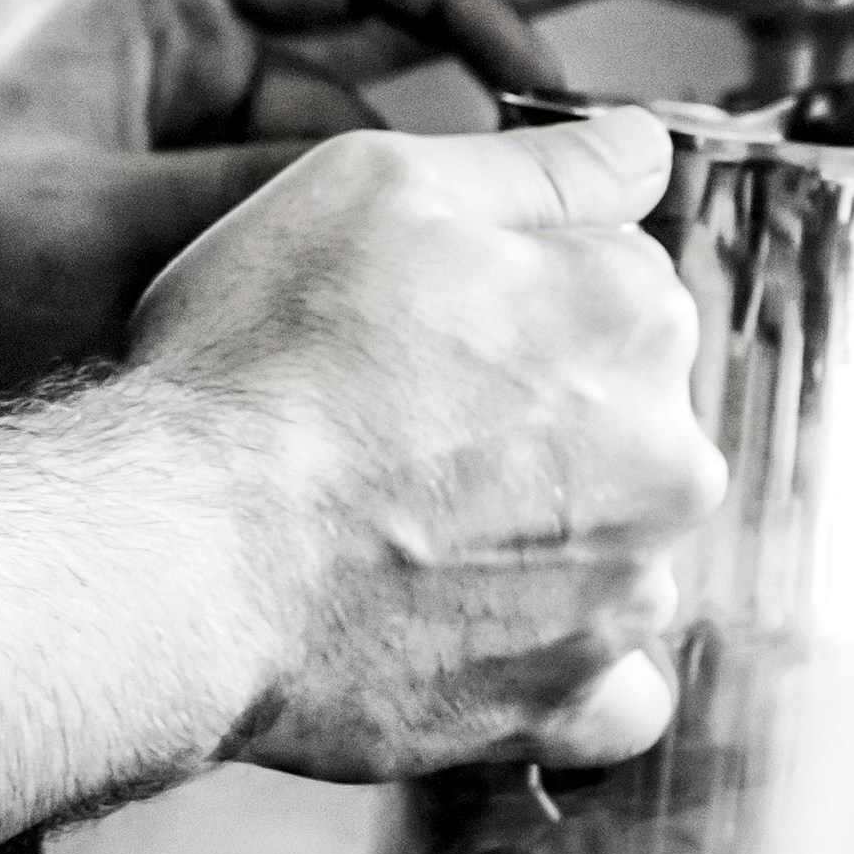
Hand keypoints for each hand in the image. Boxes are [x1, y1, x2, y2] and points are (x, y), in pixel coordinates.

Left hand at [0, 0, 565, 384]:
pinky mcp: (221, 233)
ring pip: (356, 177)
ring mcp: (216, 148)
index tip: (534, 76)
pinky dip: (355, 272)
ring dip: (381, 232)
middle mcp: (209, 63)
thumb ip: (256, 203)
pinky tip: (394, 320)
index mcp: (180, 5)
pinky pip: (320, 236)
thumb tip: (407, 196)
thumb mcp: (115, 218)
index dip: (464, 6)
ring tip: (410, 296)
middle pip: (374, 78)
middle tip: (532, 204)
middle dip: (439, 145)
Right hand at [125, 103, 720, 782]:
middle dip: (538, 409)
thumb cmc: (265, 358)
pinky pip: (612, 687)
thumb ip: (548, 163)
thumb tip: (647, 150)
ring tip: (405, 524)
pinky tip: (474, 626)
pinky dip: (559, 657)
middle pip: (624, 409)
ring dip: (544, 529)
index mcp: (633, 309)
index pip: (616, 277)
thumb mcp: (383, 182)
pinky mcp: (567, 703)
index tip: (426, 316)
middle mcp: (666, 453)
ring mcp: (624, 591)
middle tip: (398, 421)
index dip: (511, 286)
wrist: (186, 553)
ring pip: (613, 538)